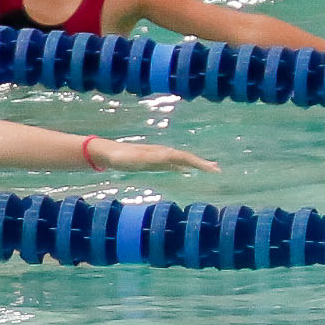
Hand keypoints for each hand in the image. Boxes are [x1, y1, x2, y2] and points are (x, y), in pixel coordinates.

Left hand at [97, 137, 218, 173]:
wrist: (107, 153)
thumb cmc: (121, 157)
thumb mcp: (137, 158)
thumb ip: (153, 157)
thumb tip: (171, 155)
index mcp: (162, 153)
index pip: (185, 157)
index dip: (200, 163)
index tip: (214, 170)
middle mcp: (163, 153)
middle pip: (187, 158)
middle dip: (202, 164)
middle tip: (218, 170)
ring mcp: (158, 158)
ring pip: (182, 160)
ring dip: (195, 164)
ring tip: (210, 168)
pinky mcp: (153, 162)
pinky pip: (172, 165)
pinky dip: (182, 167)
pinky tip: (186, 171)